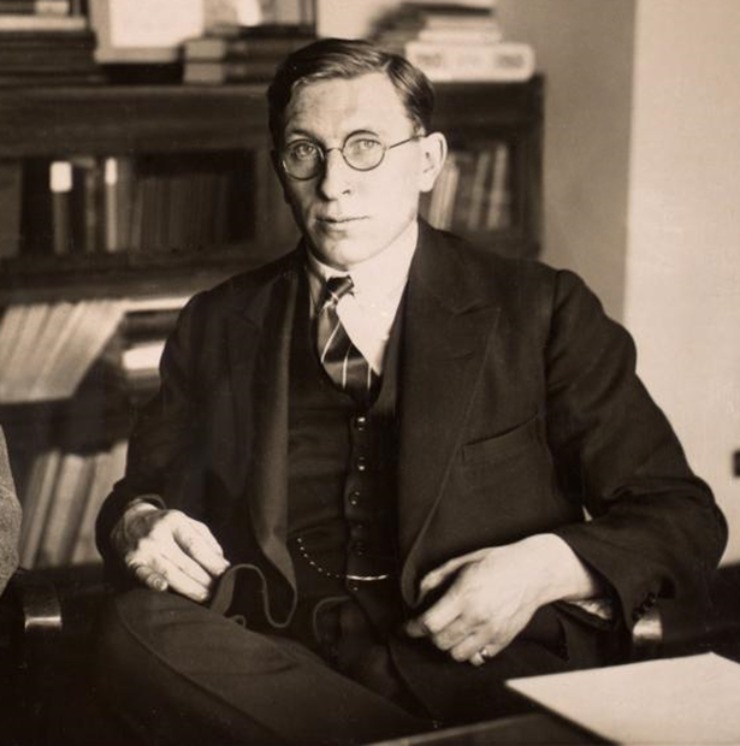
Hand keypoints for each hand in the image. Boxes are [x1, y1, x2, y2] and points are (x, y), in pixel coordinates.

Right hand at [111, 502, 229, 602]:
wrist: (129, 521)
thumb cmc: (166, 524)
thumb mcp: (187, 522)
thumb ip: (206, 540)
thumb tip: (223, 562)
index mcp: (174, 521)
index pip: (195, 545)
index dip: (211, 561)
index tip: (224, 573)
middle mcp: (158, 535)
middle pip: (184, 562)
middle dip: (203, 578)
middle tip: (217, 591)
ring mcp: (144, 549)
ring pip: (169, 572)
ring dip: (189, 587)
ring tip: (204, 596)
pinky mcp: (132, 562)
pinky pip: (143, 574)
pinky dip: (153, 582)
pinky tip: (164, 589)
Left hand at [405, 534, 596, 665]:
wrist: (533, 571)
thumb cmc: (497, 562)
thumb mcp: (461, 561)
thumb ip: (436, 578)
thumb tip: (419, 596)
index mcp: (464, 595)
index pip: (430, 623)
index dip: (413, 628)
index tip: (407, 628)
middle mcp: (477, 617)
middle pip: (440, 642)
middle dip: (429, 636)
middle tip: (430, 626)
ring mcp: (491, 631)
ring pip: (457, 655)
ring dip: (448, 645)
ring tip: (449, 632)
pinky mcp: (503, 640)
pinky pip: (479, 658)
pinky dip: (469, 652)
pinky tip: (468, 638)